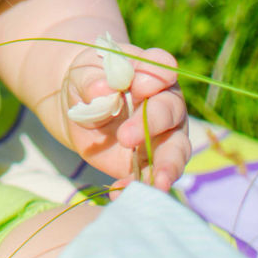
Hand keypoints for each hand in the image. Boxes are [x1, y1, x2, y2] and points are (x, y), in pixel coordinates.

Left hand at [61, 43, 189, 193]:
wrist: (81, 105)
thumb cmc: (89, 80)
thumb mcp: (83, 74)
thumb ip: (92, 80)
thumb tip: (102, 90)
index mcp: (150, 71)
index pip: (161, 66)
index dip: (153, 75)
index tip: (138, 84)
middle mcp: (166, 102)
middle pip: (171, 110)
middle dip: (152, 123)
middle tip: (126, 137)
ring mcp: (164, 135)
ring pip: (176, 150)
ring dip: (167, 166)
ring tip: (156, 183)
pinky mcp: (151, 162)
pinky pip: (152, 177)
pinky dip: (138, 186)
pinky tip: (119, 191)